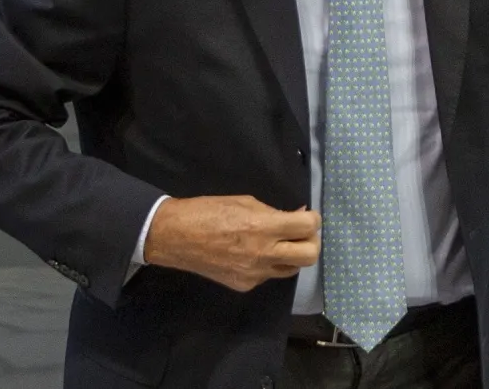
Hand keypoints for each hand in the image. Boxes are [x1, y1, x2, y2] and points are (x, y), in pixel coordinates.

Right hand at [142, 195, 319, 291]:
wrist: (175, 237)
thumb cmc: (209, 211)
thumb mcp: (246, 202)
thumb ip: (274, 212)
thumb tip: (297, 216)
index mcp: (264, 227)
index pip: (308, 227)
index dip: (313, 219)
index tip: (307, 215)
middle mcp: (263, 254)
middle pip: (310, 256)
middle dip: (311, 242)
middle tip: (300, 233)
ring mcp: (254, 274)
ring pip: (291, 269)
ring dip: (292, 255)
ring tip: (280, 243)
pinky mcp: (244, 285)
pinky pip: (268, 275)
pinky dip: (269, 264)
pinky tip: (255, 253)